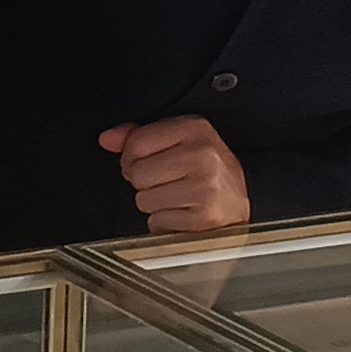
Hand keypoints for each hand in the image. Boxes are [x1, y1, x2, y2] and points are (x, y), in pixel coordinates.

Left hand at [101, 115, 250, 233]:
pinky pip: (158, 222)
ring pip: (144, 200)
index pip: (136, 143)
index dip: (132, 157)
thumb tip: (107, 139)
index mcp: (194, 128)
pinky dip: (165, 223)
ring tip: (178, 198)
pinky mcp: (205, 216)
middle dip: (145, 183)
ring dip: (155, 204)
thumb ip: (139, 136)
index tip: (149, 163)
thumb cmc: (207, 170)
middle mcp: (203, 154)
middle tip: (168, 183)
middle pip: (137, 173)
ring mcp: (206, 186)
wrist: (243, 199)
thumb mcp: (178, 142)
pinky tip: (184, 213)